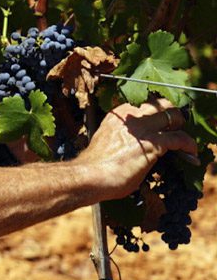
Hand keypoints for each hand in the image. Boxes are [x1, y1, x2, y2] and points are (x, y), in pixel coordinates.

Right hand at [80, 98, 196, 199]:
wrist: (89, 175)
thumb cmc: (95, 165)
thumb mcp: (107, 141)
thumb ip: (123, 136)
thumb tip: (137, 146)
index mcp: (117, 115)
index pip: (141, 105)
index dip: (153, 113)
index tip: (157, 122)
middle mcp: (130, 116)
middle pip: (158, 104)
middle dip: (169, 113)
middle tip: (174, 125)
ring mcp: (143, 128)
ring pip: (171, 115)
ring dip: (180, 124)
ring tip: (183, 136)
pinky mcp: (154, 143)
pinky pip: (179, 138)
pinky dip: (188, 144)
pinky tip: (190, 151)